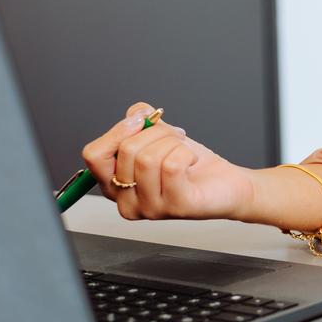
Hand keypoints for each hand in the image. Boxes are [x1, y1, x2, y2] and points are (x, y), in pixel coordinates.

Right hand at [82, 102, 254, 221]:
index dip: (118, 130)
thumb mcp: (160, 137)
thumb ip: (140, 122)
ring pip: (148, 157)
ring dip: (173, 142)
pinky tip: (191, 161)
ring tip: (183, 149)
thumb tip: (136, 113)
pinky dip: (186, 152)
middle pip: (126, 150)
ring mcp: (149, 209)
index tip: (141, 120)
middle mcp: (126, 201)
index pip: (94, 155)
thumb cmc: (191, 164)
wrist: (227, 183)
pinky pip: (172, 166)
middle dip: (156, 131)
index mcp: (115, 184)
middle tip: (174, 137)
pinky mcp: (175, 208)